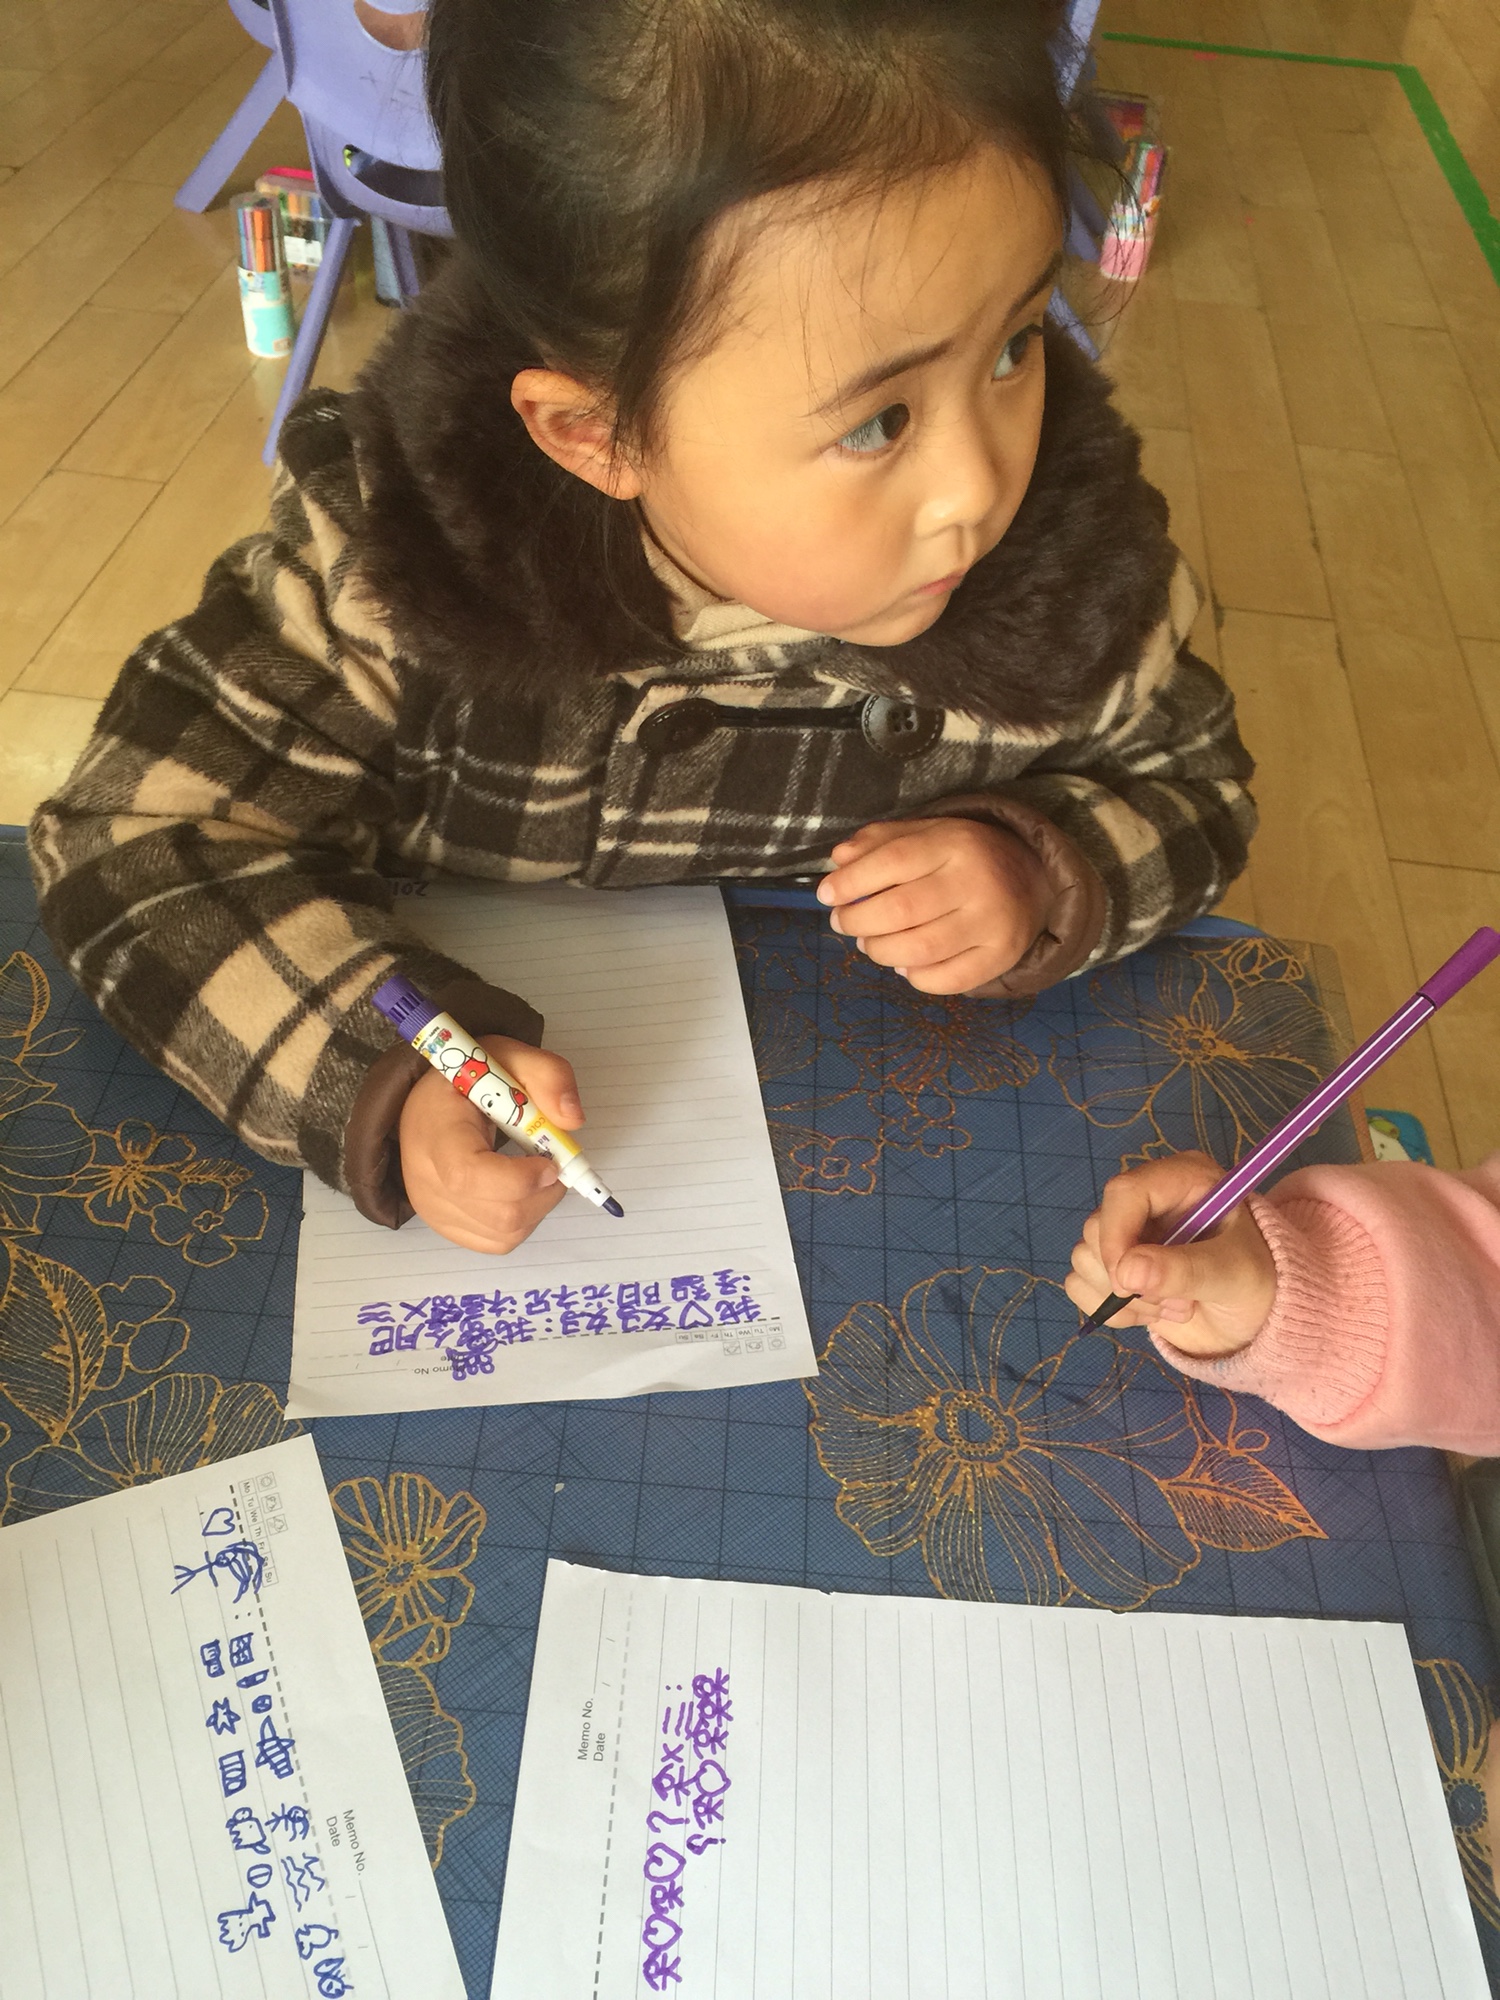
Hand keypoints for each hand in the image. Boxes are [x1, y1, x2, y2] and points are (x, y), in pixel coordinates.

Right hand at [399, 1034, 581, 1251]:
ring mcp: (434, 1211)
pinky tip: (521, 1191)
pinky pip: (498, 1242)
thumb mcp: (508, 1055)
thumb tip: (573, 1120)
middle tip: (552, 1163)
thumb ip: (548, 1076)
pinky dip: (524, 1221)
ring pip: (506, 1233)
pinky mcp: (446, 1228)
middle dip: (544, 1193)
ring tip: (536, 1172)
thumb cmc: (468, 1081)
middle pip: (499, 1213)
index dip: (519, 1178)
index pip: (470, 1175)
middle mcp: (427, 1181)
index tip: (549, 1161)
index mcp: (436, 1133)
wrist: (427, 1105)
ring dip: (539, 1206)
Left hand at [816, 818, 1048, 993]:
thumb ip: (881, 841)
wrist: (1034, 878)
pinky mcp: (1000, 957)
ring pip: (919, 950)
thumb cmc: (966, 856)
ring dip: (880, 951)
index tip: (827, 894)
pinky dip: (914, 978)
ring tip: (868, 943)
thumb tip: (839, 860)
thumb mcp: (928, 834)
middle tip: (843, 922)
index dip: (851, 882)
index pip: (893, 861)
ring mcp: (991, 924)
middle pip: (901, 910)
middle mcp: (977, 882)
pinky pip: (946, 980)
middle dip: (858, 921)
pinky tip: (903, 965)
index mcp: (955, 843)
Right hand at [1064, 1150, 1277, 1357]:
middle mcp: (1147, 1200)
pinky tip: (1152, 1313)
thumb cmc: (1257, 1281)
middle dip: (1131, 1278)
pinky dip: (1112, 1310)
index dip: (1116, 1235)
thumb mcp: (1233, 1275)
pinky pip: (1080, 1285)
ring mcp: (1126, 1233)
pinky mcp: (1113, 1265)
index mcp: (1181, 1180)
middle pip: (1097, 1228)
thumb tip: (1126, 1273)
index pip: (1124, 1192)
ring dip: (1128, 1299)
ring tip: (1176, 1307)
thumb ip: (1185, 1271)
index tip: (1127, 1282)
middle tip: (1178, 1300)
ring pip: (1085, 1259)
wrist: (1255, 1315)